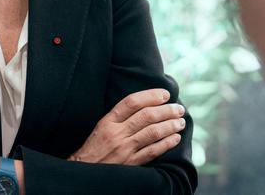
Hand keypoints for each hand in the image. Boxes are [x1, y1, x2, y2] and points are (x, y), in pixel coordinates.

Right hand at [68, 88, 184, 164]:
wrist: (84, 170)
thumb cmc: (94, 147)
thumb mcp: (102, 127)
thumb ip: (119, 117)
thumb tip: (145, 105)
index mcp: (108, 121)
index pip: (132, 102)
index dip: (151, 96)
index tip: (165, 94)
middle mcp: (117, 133)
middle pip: (146, 116)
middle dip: (166, 110)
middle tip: (179, 108)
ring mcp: (125, 149)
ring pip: (152, 132)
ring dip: (170, 125)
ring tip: (180, 122)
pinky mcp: (131, 164)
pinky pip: (152, 151)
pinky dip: (166, 143)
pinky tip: (175, 138)